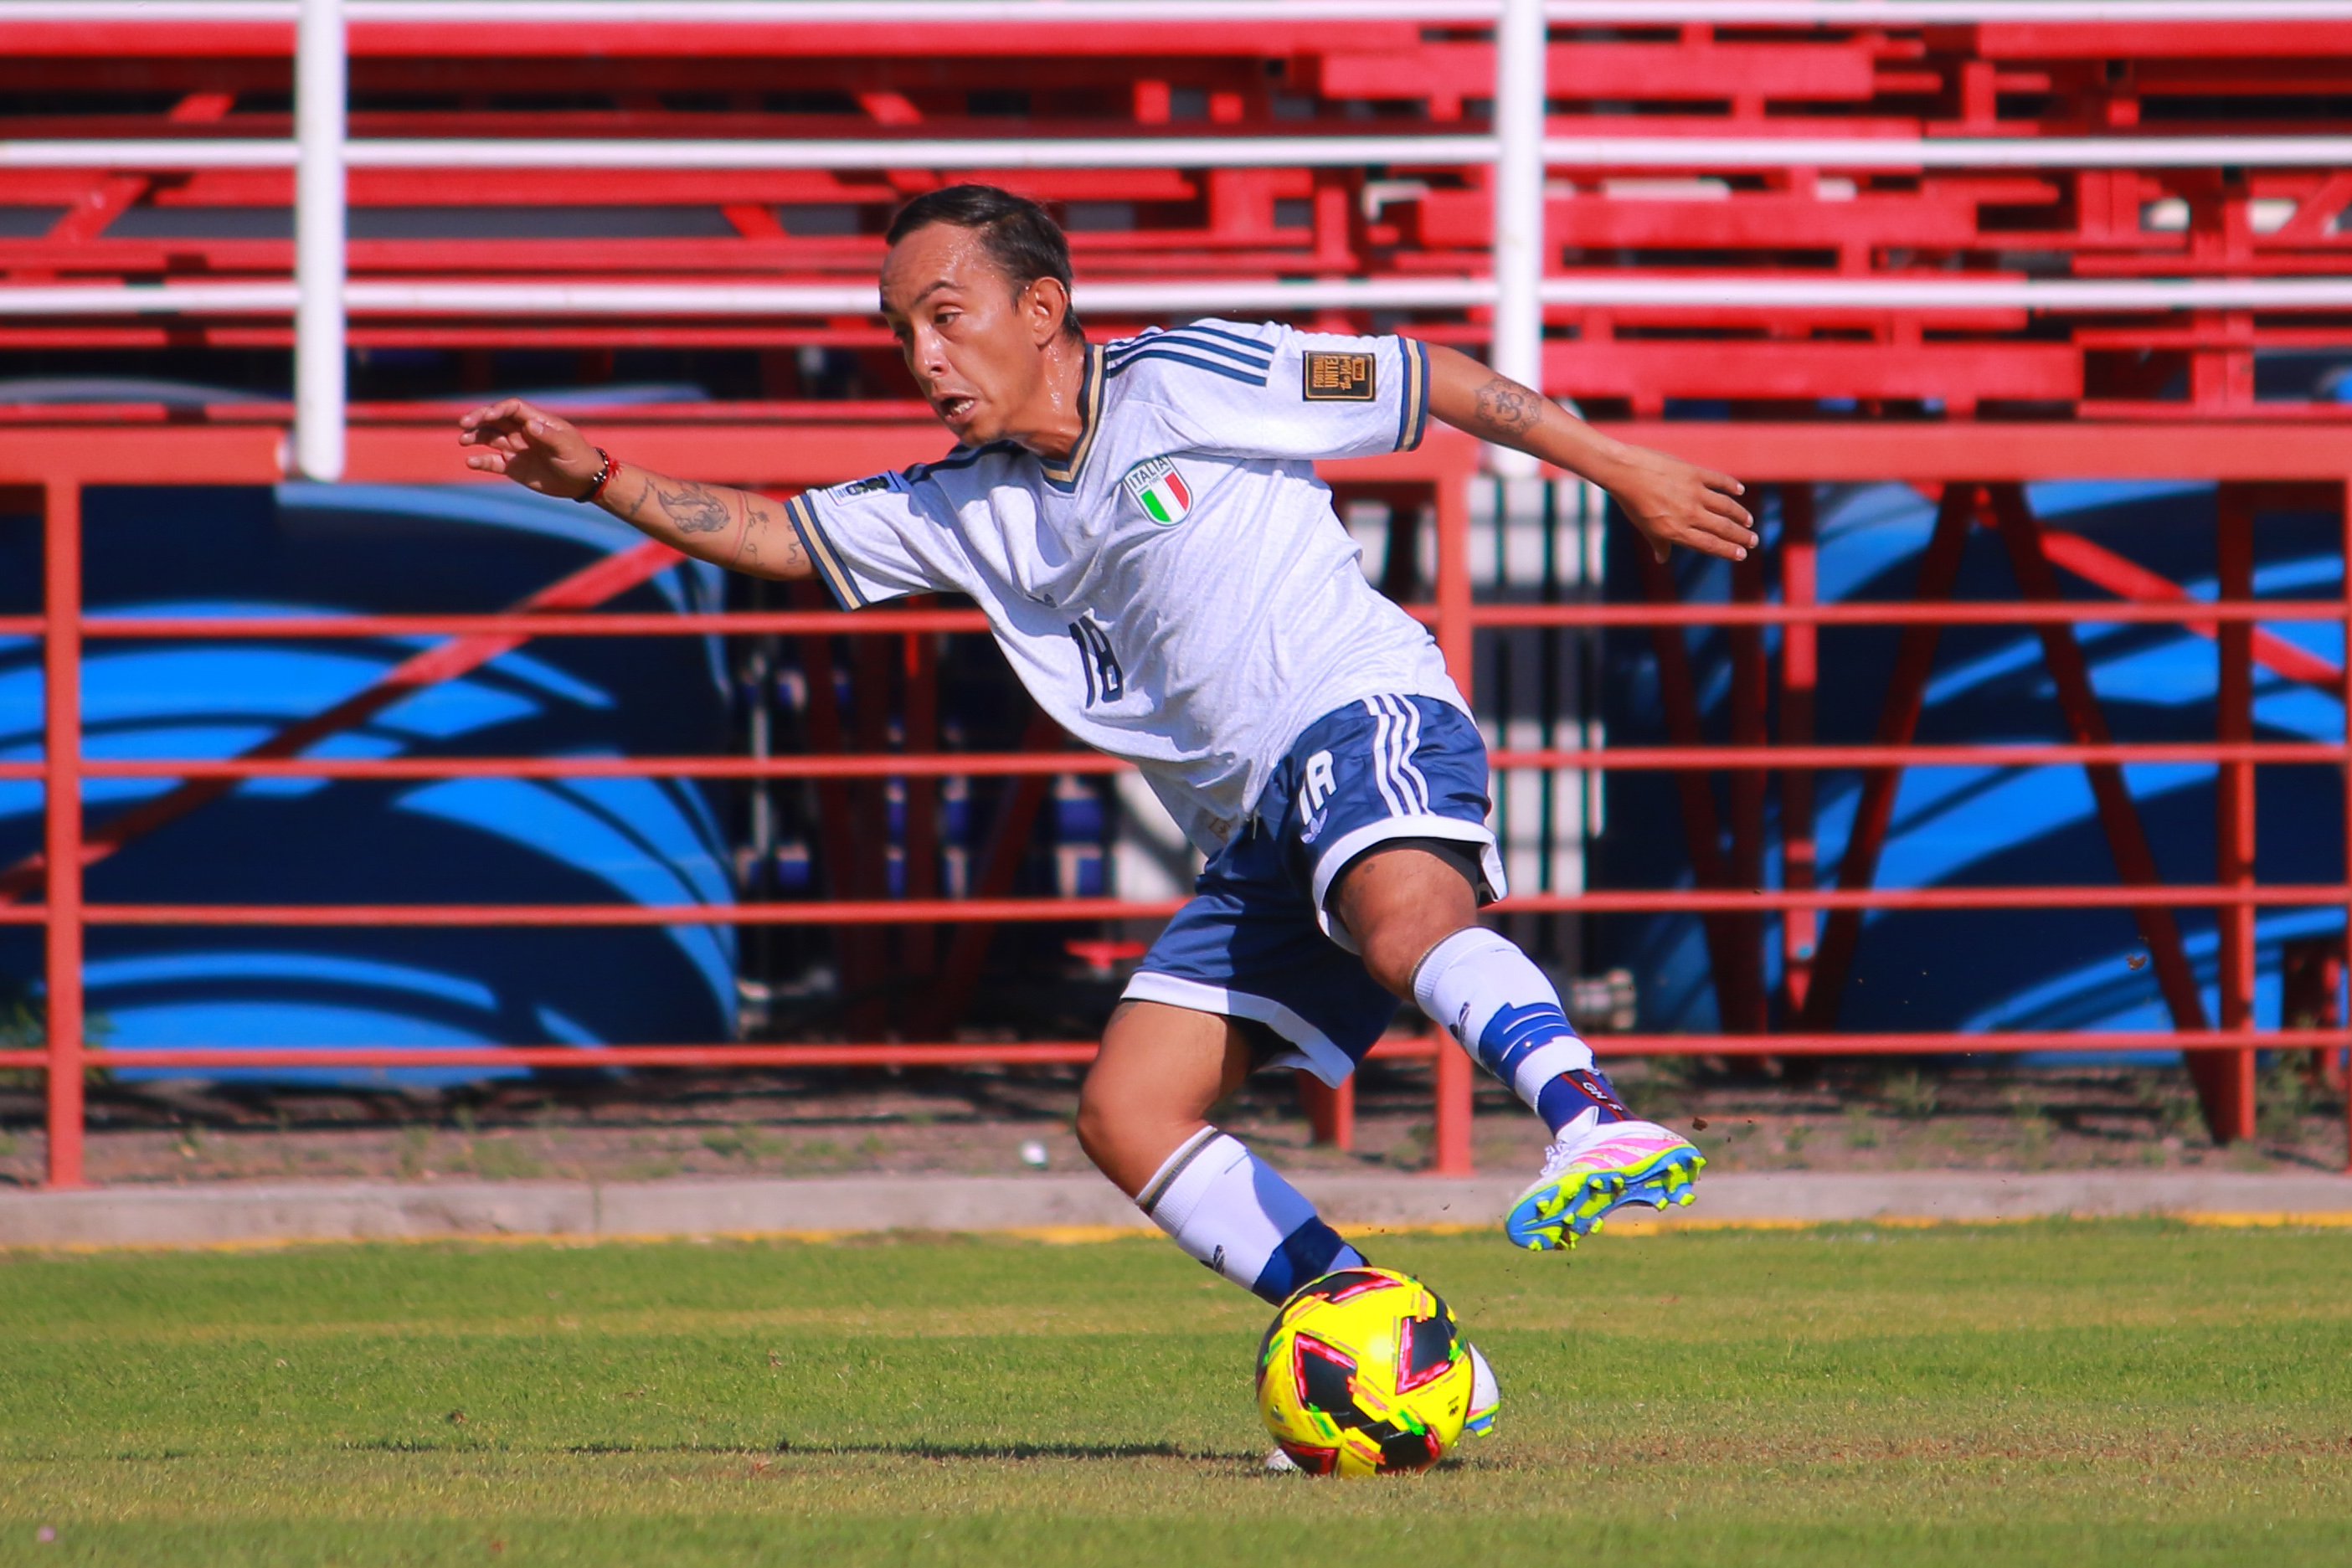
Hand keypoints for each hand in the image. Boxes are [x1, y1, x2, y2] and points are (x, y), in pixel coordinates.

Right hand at [456, 398, 601, 497]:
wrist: (583, 482)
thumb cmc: (579, 459)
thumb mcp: (567, 447)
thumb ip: (548, 436)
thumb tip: (529, 425)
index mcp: (536, 421)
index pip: (512, 408)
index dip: (498, 409)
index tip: (488, 415)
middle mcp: (522, 432)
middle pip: (495, 419)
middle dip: (479, 419)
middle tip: (464, 424)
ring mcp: (516, 448)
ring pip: (489, 437)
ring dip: (475, 437)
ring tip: (463, 441)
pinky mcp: (513, 466)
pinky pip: (492, 461)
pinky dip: (480, 461)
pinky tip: (471, 462)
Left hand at [1596, 443, 1755, 563]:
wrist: (1624, 471)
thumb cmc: (1631, 502)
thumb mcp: (1644, 527)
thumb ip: (1658, 543)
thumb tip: (1661, 559)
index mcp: (1676, 531)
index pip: (1709, 545)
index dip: (1728, 551)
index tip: (1742, 555)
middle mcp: (1688, 515)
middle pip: (1722, 528)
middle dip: (1741, 536)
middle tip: (1753, 540)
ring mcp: (1693, 493)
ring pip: (1726, 507)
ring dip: (1740, 515)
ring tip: (1748, 521)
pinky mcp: (1694, 473)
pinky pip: (1719, 481)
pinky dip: (1731, 486)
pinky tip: (1739, 491)